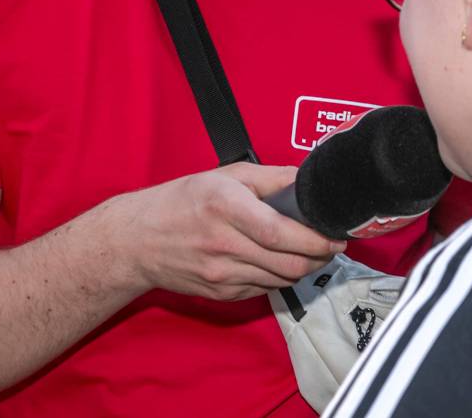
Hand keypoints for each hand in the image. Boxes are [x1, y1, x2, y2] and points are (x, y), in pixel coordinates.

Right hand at [110, 164, 343, 300]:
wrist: (136, 240)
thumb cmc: (179, 203)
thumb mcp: (225, 176)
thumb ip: (271, 178)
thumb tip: (306, 183)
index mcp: (226, 208)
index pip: (283, 233)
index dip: (317, 239)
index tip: (335, 236)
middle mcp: (223, 244)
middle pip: (290, 264)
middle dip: (319, 257)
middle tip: (329, 245)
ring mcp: (221, 275)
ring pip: (281, 280)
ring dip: (302, 268)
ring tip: (307, 252)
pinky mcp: (221, 295)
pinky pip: (263, 289)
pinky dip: (277, 277)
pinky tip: (275, 261)